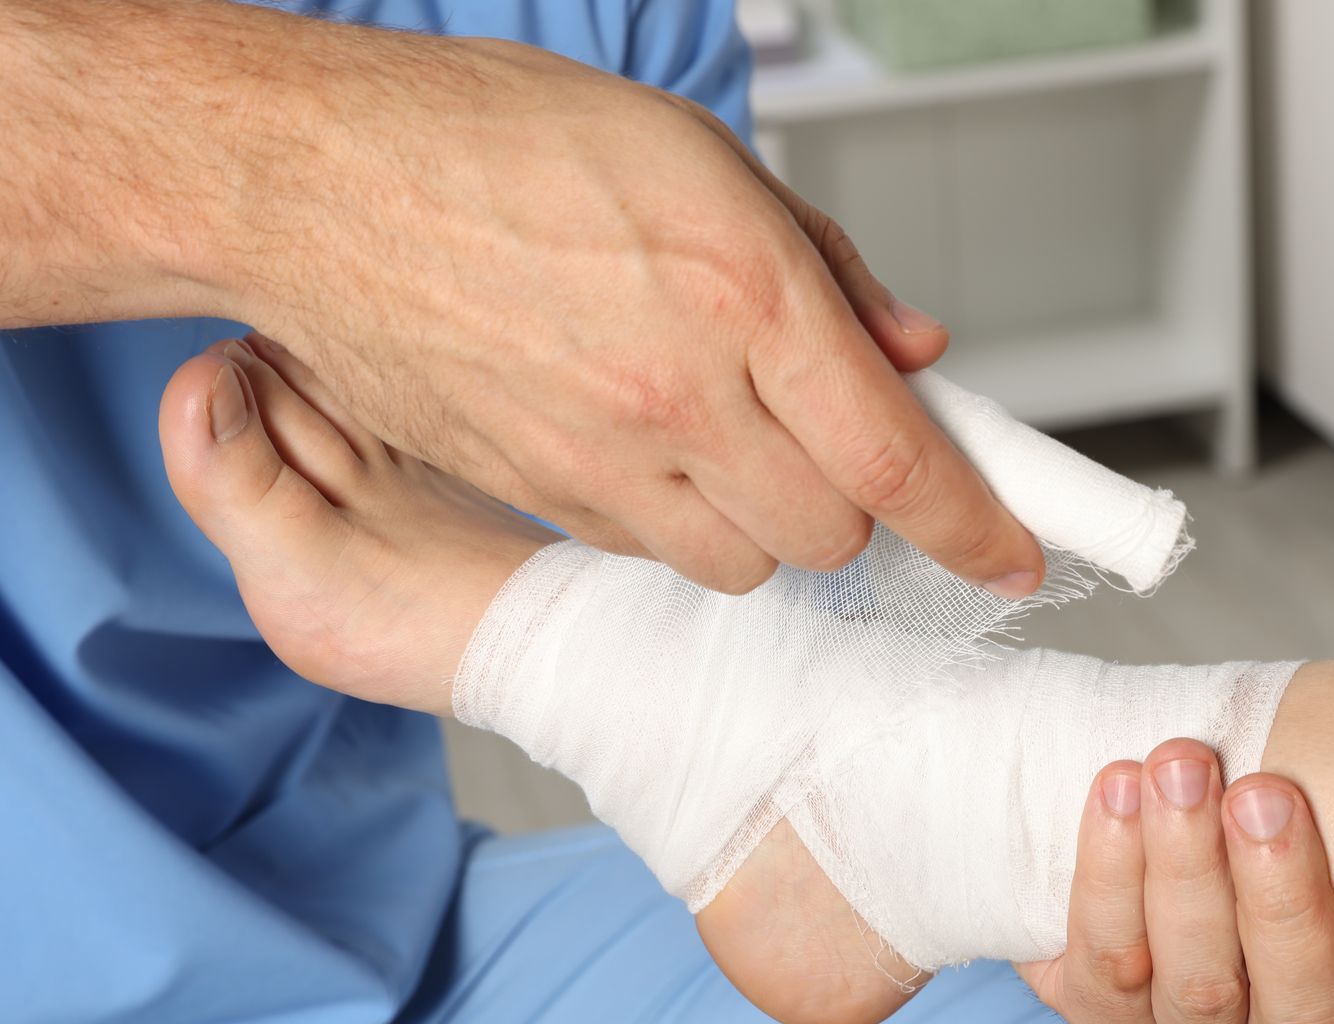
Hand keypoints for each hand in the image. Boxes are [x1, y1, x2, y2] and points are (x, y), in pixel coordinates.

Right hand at [219, 24, 1043, 595]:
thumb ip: (826, 272)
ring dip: (768, 523)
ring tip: (730, 438)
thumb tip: (913, 354)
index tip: (1013, 558)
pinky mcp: (541, 496)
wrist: (314, 183)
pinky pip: (655, 552)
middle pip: (832, 535)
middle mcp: (680, 393)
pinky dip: (682, 521)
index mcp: (743, 291)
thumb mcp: (698, 159)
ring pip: (746, 566)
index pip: (897, 457)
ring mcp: (602, 458)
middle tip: (829, 439)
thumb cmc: (497, 140)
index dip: (975, 525)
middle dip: (855, 503)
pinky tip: (648, 442)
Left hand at [1016, 739, 1333, 1023]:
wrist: (1151, 806)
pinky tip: (1117, 792)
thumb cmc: (1271, 800)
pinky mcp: (1108, 1015)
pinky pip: (1106, 966)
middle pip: (1302, 1009)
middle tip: (1264, 794)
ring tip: (1180, 769)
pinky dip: (1109, 877)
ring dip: (1188, 870)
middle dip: (1281, 898)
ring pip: (1200, 987)